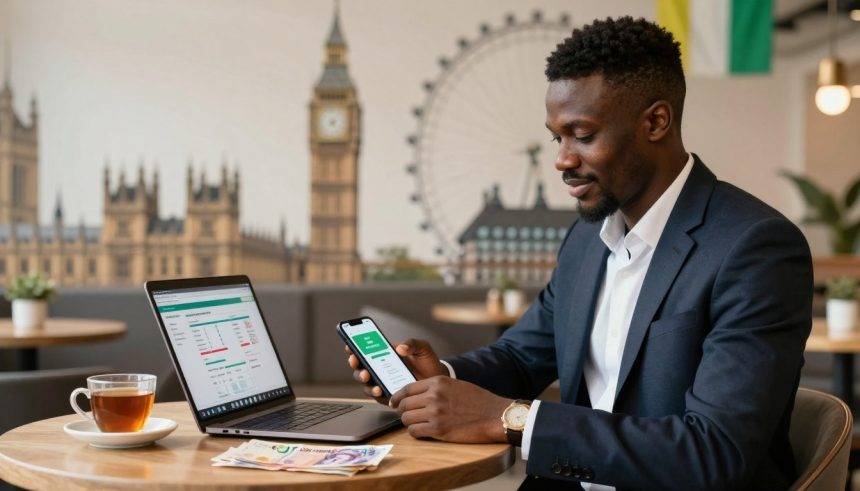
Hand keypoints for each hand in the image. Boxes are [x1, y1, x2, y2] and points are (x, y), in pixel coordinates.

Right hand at [345, 338, 448, 402]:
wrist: (437, 381)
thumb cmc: (428, 362)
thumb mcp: (422, 348)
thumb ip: (412, 343)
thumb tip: (400, 348)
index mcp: (386, 354)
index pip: (365, 350)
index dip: (354, 348)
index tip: (350, 347)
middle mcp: (381, 368)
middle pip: (360, 367)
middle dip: (356, 365)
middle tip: (357, 362)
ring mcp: (383, 382)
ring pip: (366, 383)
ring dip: (365, 382)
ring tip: (371, 380)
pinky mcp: (388, 395)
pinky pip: (376, 396)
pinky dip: (376, 394)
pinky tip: (381, 391)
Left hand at [389, 376, 510, 442]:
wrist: (494, 415)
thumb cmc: (478, 400)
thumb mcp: (455, 385)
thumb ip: (436, 388)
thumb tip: (418, 395)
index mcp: (437, 382)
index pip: (407, 388)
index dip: (397, 397)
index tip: (394, 402)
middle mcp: (433, 396)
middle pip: (404, 404)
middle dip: (402, 411)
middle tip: (406, 415)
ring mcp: (435, 413)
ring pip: (407, 419)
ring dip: (409, 423)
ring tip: (417, 424)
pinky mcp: (438, 430)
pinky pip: (415, 432)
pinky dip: (416, 433)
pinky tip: (423, 432)